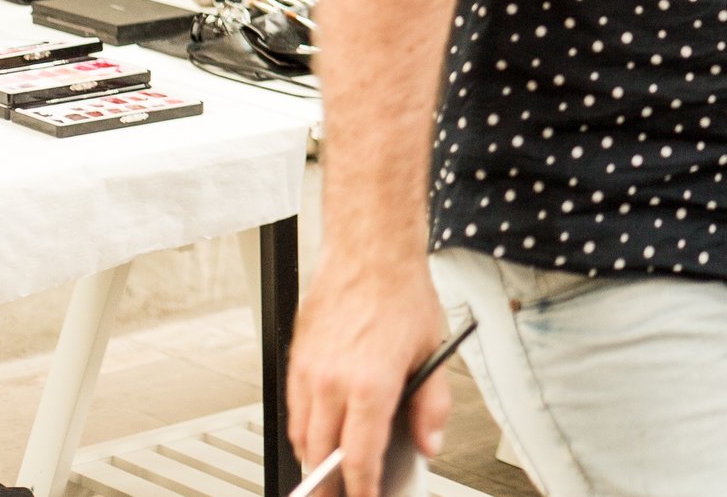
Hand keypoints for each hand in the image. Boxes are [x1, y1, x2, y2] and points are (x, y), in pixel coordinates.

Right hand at [287, 253, 451, 496]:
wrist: (370, 252)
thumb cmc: (401, 294)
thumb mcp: (433, 351)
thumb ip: (432, 405)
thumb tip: (429, 442)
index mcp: (369, 385)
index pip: (358, 458)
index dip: (362, 489)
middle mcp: (332, 382)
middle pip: (320, 453)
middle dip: (329, 483)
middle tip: (342, 494)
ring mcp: (308, 371)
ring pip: (301, 433)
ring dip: (313, 456)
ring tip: (330, 471)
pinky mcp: (296, 358)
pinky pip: (293, 407)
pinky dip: (304, 427)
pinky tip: (320, 430)